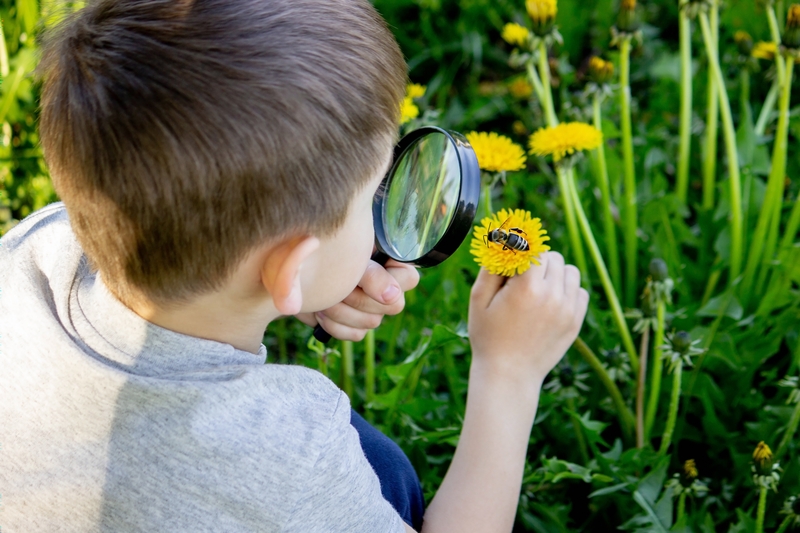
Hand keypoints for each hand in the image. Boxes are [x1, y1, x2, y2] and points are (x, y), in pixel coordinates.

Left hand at [296, 259, 418, 340]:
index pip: (409, 279)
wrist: (292, 269)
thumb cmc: (323, 252)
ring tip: (323, 296)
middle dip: (358, 297)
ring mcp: (373, 310)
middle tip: (336, 286)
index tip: (359, 279)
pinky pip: (356, 335)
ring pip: (371, 322)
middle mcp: (387, 289)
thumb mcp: (348, 256)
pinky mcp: (356, 327)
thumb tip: (390, 296)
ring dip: (341, 309)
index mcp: (390, 264)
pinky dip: (334, 324)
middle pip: (393, 306)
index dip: (387, 283)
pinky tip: (320, 311)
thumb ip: (371, 273)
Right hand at [468, 251, 588, 384]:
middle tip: (522, 279)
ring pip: (571, 271)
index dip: (522, 252)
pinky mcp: (575, 322)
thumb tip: (502, 240)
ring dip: (556, 273)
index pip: (535, 249)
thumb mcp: (479, 299)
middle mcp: (552, 296)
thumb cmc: (488, 336)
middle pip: (554, 257)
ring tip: (538, 288)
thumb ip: (492, 266)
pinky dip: (567, 290)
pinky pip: (580, 291)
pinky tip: (550, 301)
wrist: (508, 375)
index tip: (514, 260)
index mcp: (526, 288)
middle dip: (538, 262)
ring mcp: (567, 309)